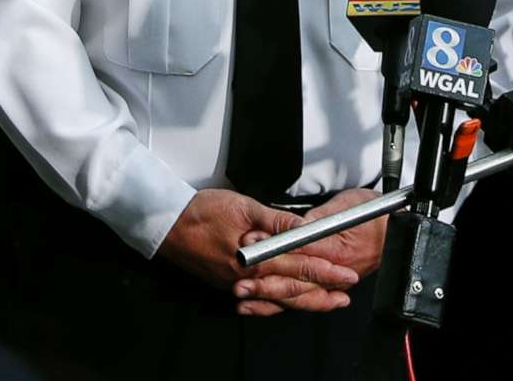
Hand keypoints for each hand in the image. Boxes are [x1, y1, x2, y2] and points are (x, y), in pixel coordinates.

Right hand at [159, 188, 361, 316]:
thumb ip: (275, 221)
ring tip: (327, 302)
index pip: (299, 266)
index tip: (346, 273)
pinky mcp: (227, 284)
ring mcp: (237, 285)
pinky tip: (286, 305)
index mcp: (255, 258)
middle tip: (347, 292)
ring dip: (305, 300)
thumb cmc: (201, 212)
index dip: (325, 271)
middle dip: (323, 290)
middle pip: (293, 287)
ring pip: (278, 297)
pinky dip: (276, 304)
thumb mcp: (243, 207)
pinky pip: (258, 301)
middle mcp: (248, 278)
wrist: (165, 224)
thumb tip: (303, 227)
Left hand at [233, 185, 385, 316]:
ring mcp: (329, 283)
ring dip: (266, 296)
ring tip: (242, 296)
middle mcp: (332, 271)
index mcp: (335, 249)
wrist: (395, 233)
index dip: (272, 248)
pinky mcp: (324, 286)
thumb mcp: (347, 207)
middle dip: (264, 280)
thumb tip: (296, 224)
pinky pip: (299, 300)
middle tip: (240, 278)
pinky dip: (277, 304)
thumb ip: (318, 218)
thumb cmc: (373, 218)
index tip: (251, 244)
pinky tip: (257, 307)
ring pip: (294, 295)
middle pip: (293, 279)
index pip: (298, 251)